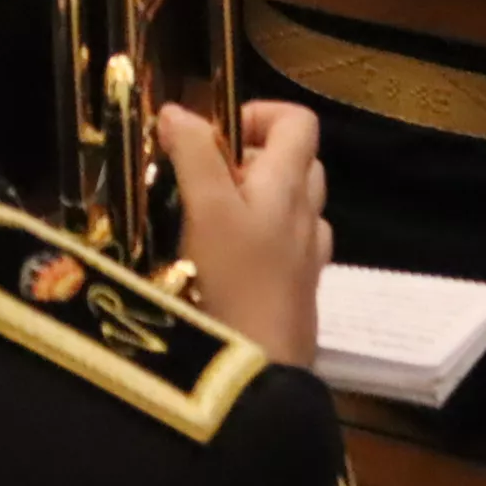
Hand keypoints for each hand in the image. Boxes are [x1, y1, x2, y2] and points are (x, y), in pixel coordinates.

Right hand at [157, 100, 328, 368]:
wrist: (260, 373)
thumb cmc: (234, 283)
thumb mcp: (206, 209)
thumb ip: (195, 154)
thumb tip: (177, 111)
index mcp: (290, 183)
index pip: (297, 120)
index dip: (257, 113)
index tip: (213, 136)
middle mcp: (308, 213)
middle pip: (294, 160)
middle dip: (247, 158)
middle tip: (202, 181)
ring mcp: (306, 255)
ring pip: (288, 205)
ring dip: (252, 200)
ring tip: (207, 221)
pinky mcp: (296, 291)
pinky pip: (284, 246)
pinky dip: (258, 240)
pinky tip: (225, 263)